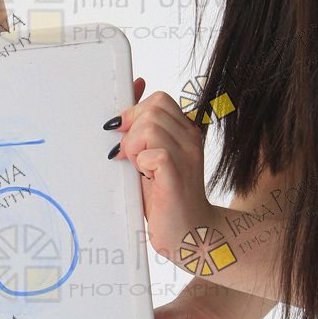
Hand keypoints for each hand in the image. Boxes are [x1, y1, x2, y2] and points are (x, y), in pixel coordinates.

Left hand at [106, 83, 214, 265]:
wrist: (189, 233)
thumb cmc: (166, 196)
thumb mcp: (150, 154)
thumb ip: (143, 124)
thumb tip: (136, 85)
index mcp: (186, 131)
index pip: (159, 100)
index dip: (136, 113)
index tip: (126, 135)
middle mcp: (191, 139)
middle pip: (153, 108)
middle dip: (133, 130)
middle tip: (133, 156)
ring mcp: (187, 156)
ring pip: (150, 127)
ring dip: (134, 147)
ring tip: (140, 168)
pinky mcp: (177, 174)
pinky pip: (154, 152)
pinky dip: (141, 163)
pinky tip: (146, 177)